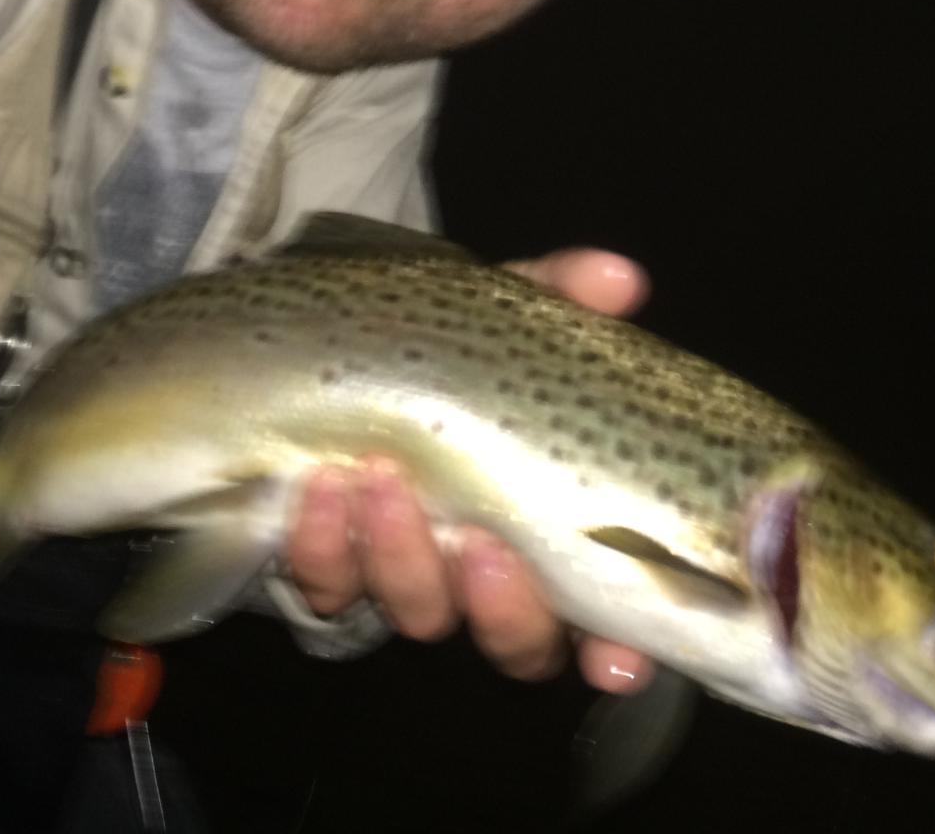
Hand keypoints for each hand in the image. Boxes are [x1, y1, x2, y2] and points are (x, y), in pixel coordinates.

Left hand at [284, 246, 655, 693]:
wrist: (332, 347)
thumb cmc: (448, 346)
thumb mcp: (507, 314)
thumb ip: (563, 294)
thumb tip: (619, 278)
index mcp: (557, 534)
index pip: (607, 626)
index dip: (616, 655)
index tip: (614, 657)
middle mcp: (490, 580)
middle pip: (516, 640)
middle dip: (501, 605)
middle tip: (479, 542)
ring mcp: (410, 579)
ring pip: (419, 613)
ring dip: (401, 557)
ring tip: (378, 480)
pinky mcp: (333, 570)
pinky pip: (329, 585)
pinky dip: (322, 544)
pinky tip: (315, 487)